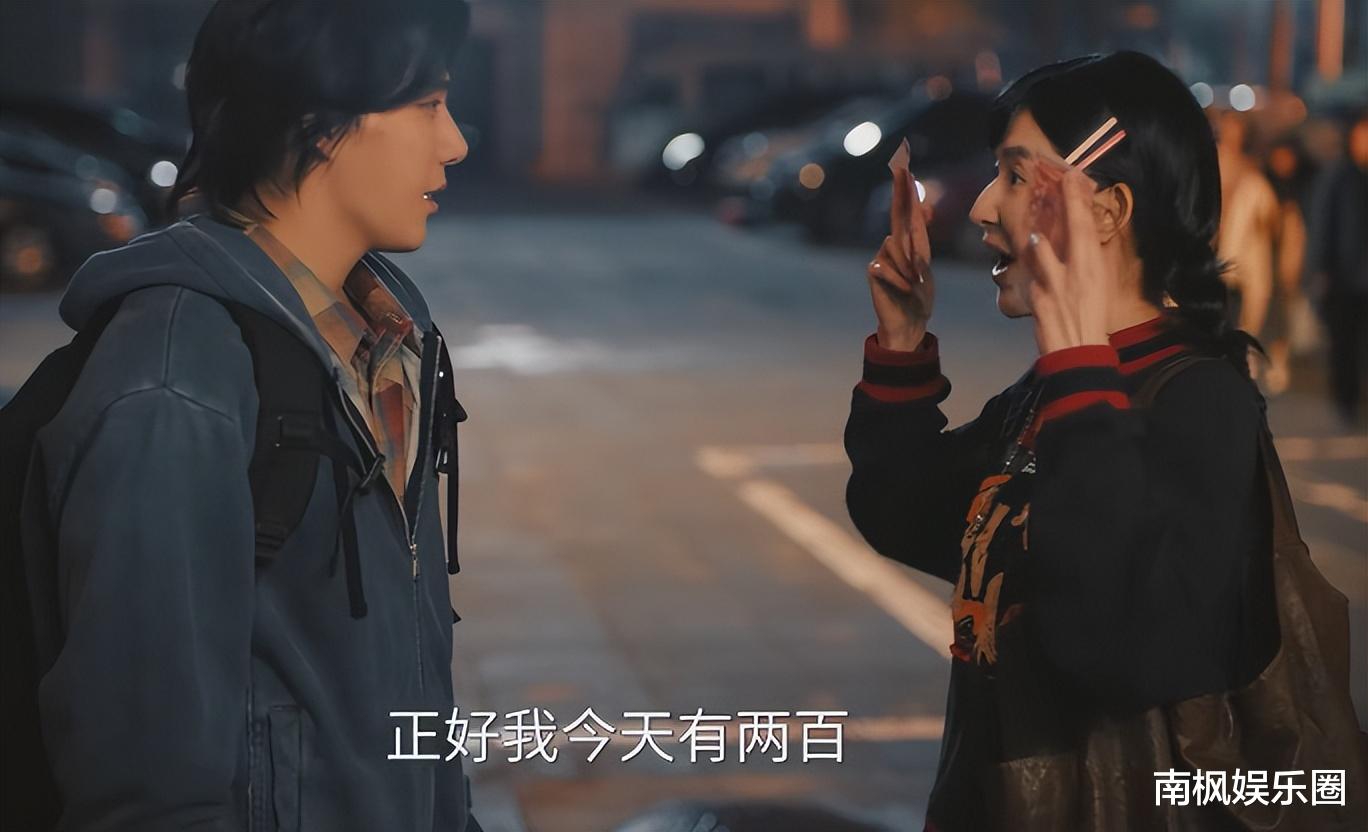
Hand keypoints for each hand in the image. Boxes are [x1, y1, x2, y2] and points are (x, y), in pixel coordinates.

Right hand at [866, 152, 934, 350]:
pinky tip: (902, 290)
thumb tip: (916, 219)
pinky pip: (887, 267)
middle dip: (900, 191)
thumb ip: (918, 247)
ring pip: (896, 247)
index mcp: (913, 244)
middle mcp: (896, 246)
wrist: (908, 323)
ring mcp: (883, 257)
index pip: (909, 213)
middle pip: (896, 214)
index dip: (906, 191)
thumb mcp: (925, 270)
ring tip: (912, 284)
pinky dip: (899, 280)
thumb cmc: (919, 298)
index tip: (903, 168)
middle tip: (900, 166)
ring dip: (908, 267)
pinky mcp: (874, 270)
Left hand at [1018, 167, 1112, 354]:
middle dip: (1059, 205)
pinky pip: (1032, 277)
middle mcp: (1072, 272)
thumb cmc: (1095, 320)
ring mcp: (1051, 284)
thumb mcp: (1102, 286)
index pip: (1085, 224)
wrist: (1078, 352)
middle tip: (1055, 185)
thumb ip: (1094, 262)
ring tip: (1036, 237)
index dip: (1076, 198)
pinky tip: (1035, 272)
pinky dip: (1034, 271)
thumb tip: (1088, 242)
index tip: (1072, 177)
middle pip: (1063, 230)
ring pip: (1039, 250)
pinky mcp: (1035, 298)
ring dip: (1038, 241)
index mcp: (1093, 267)